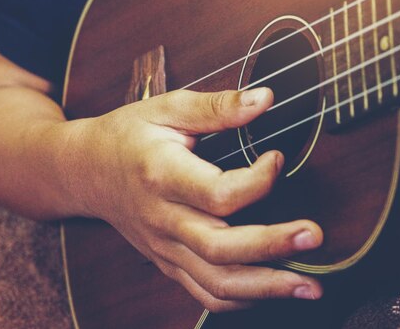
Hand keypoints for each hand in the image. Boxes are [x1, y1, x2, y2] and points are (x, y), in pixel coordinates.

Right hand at [58, 88, 322, 311]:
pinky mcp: (168, 262)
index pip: (216, 194)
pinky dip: (241, 299)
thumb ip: (216, 107)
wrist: (84, 172)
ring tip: (311, 287)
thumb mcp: (167, 107)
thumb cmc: (128, 135)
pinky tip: (274, 292)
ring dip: (267, 288)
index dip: (257, 180)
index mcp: (161, 176)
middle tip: (314, 237)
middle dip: (273, 246)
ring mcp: (165, 247)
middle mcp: (163, 220)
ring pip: (215, 282)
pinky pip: (204, 293)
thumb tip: (265, 99)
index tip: (278, 157)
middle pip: (220, 248)